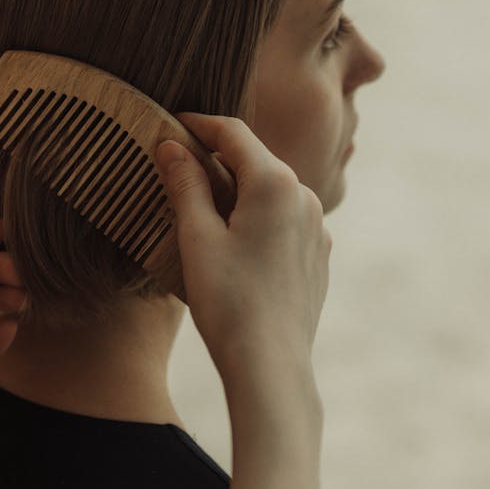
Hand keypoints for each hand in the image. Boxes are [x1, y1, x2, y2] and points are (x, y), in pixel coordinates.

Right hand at [156, 114, 331, 393]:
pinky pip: (285, 219)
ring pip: (271, 191)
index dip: (199, 124)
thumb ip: (186, 184)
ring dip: (238, 189)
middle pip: (255, 159)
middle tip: (178, 163)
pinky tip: (232, 242)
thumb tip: (172, 145)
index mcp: (275, 183)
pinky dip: (257, 216)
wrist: (272, 366)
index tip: (173, 123)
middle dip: (217, 157)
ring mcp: (317, 227)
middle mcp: (305, 196)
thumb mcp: (197, 237)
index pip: (233, 133)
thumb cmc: (228, 302)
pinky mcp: (318, 254)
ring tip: (201, 206)